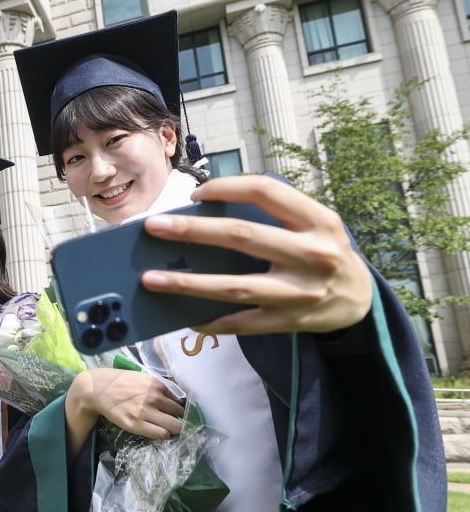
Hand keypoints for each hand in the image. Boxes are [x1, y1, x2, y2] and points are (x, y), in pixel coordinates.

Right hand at [64, 369, 183, 457]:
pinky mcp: (137, 424)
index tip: (183, 414)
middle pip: (181, 414)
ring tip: (170, 429)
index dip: (182, 409)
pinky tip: (160, 432)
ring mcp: (146, 412)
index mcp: (157, 385)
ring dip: (175, 429)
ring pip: (175, 426)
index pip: (180, 401)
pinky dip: (164, 434)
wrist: (98, 390)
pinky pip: (161, 434)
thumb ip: (159, 387)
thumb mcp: (143, 378)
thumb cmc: (120, 382)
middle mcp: (155, 398)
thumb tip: (176, 399)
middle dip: (182, 420)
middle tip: (181, 424)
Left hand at [140, 175, 372, 334]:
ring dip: (188, 283)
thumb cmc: (323, 252)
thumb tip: (204, 215)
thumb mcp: (314, 225)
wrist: (361, 300)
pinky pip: (243, 324)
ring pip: (235, 287)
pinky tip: (184, 317)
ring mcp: (302, 292)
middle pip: (241, 237)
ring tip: (151, 279)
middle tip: (153, 227)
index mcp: (319, 220)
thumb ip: (273, 216)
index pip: (266, 192)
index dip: (227, 188)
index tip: (195, 194)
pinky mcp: (292, 321)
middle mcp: (313, 254)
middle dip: (192, 231)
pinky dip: (211, 322)